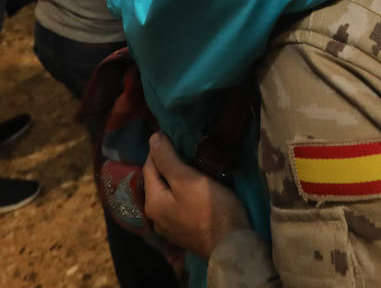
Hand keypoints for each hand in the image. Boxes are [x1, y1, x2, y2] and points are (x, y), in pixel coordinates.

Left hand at [142, 132, 248, 260]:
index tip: (175, 134)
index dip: (160, 148)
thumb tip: (152, 138)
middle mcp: (155, 216)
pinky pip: (177, 205)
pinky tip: (195, 190)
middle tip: (186, 148)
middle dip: (168, 164)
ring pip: (168, 194)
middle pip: (157, 181)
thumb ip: (167, 159)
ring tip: (192, 165)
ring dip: (176, 179)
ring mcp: (169, 227)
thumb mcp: (188, 179)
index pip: (149, 166)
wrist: (231, 246)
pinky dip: (183, 194)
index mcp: (153, 202)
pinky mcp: (183, 232)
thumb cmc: (210, 209)